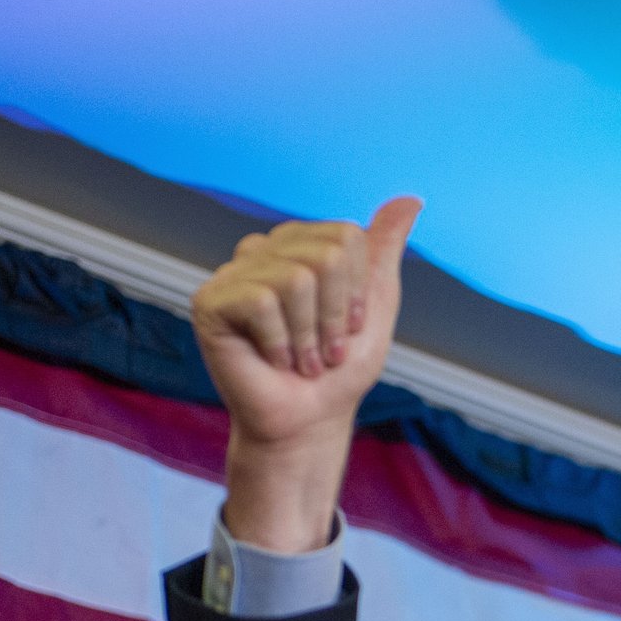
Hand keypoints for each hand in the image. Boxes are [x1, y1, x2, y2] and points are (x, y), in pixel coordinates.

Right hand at [190, 196, 423, 551]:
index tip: (349, 329)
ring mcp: (235, 273)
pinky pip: (262, 301)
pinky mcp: (210, 300)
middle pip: (326, 255)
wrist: (308, 421)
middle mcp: (266, 250)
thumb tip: (410, 199)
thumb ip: (384, 251)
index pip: (347, 238)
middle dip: (337, 316)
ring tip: (299, 360)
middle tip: (323, 350)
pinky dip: (279, 342)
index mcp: (302, 245)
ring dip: (309, 336)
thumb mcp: (376, 307)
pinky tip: (271, 361)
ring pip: (297, 278)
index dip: (358, 293)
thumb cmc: (339, 370)